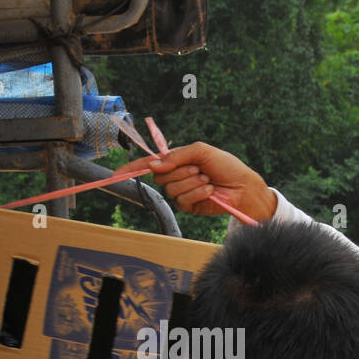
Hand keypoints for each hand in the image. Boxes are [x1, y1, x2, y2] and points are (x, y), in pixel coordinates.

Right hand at [114, 142, 277, 220]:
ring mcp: (182, 193)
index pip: (149, 164)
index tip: (116, 174)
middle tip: (198, 168)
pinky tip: (209, 189)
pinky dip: (197, 192)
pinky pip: (182, 199)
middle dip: (180, 170)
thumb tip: (155, 164)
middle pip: (161, 175)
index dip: (132, 168)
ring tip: (207, 179)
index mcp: (177, 161)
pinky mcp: (189, 207)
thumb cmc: (226, 165)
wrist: (243, 186)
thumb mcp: (201, 151)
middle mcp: (176, 177)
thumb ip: (177, 155)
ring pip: (172, 187)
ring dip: (192, 181)